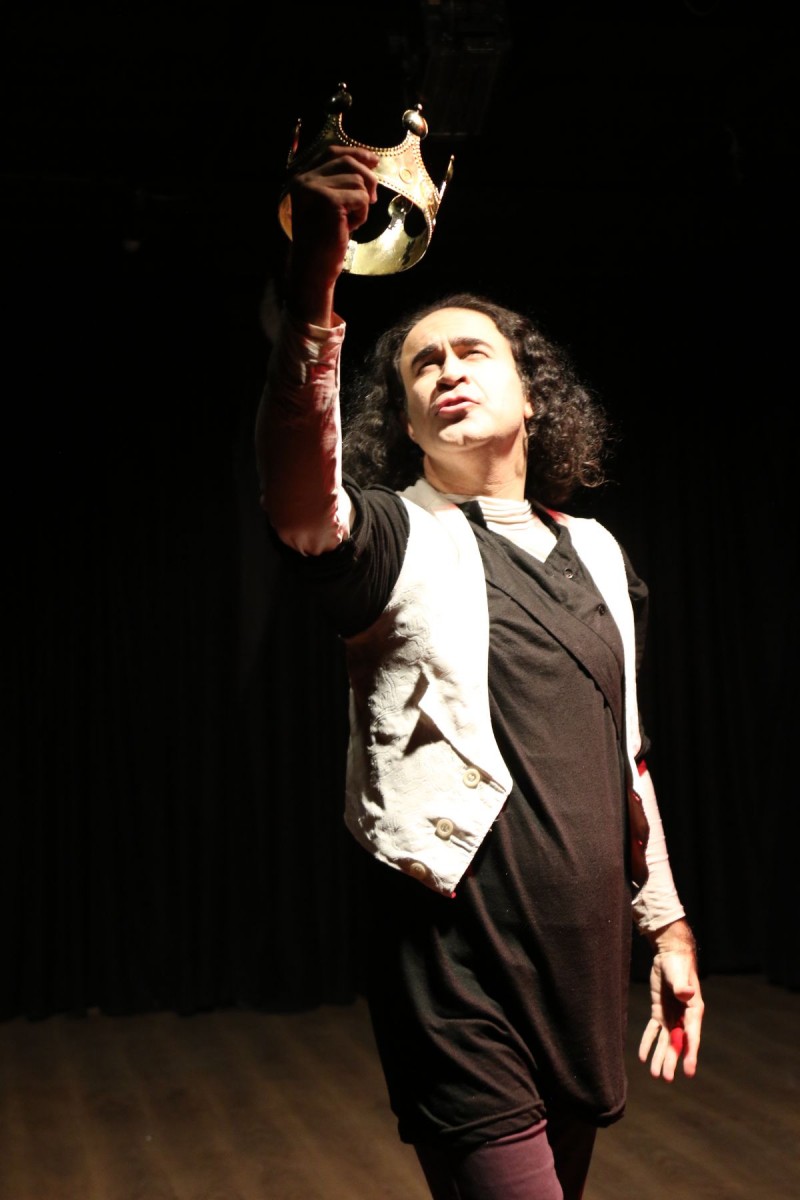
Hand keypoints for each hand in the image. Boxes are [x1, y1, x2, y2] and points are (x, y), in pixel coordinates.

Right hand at [288, 144, 378, 295]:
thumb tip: (369, 163)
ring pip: (357, 181)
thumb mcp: (328, 204)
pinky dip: (362, 214)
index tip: (373, 160)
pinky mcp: (330, 201)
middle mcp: (304, 179)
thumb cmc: (323, 240)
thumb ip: (339, 182)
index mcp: (301, 178)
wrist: (313, 267)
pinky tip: (349, 227)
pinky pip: (361, 197)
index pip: (331, 152)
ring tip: (350, 222)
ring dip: (362, 203)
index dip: (355, 153)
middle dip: (367, 178)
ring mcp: (314, 188)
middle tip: (374, 198)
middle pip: (347, 162)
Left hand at [638, 922, 703, 1081]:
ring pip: (666, 1041)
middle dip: (672, 1061)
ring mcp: (672, 1016)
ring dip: (661, 1057)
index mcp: (693, 1010)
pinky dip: (648, 1043)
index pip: (692, 1036)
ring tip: (656, 1075)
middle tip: (667, 1079)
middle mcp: (684, 1017)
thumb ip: (682, 986)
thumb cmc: (678, 963)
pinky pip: (654, 1031)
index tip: (688, 1072)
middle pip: (678, 1043)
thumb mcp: (679, 974)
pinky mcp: (659, 1011)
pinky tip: (643, 1057)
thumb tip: (686, 994)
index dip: (690, 1054)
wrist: (670, 955)